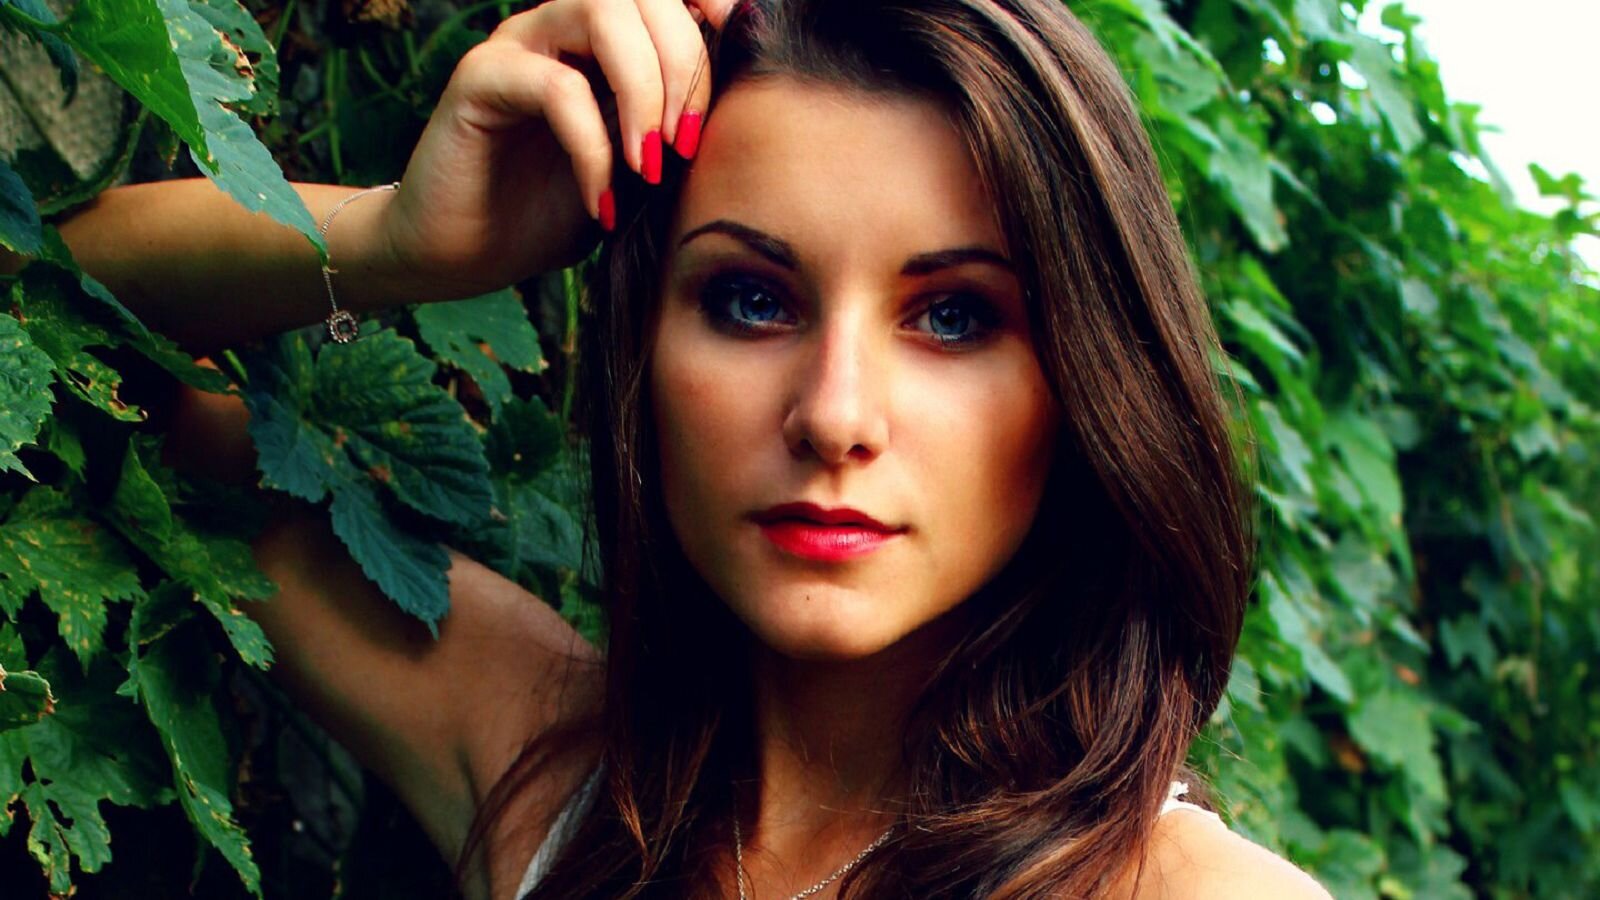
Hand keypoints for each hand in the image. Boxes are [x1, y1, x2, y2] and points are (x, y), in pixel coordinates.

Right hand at [378, 0, 736, 296]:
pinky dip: (591, 146)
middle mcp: (563, 23)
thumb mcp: (641, 170)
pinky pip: (554, 86)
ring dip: (644, 88)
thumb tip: (748, 110)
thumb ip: (680, 130)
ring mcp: (520, 42)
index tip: (749, 52)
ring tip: (653, 162)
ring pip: (601, 11)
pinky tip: (601, 200)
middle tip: (691, 143)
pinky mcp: (479, 78)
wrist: (467, 253)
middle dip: (686, 64)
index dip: (715, 5)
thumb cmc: (556, 210)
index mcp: (607, 36)